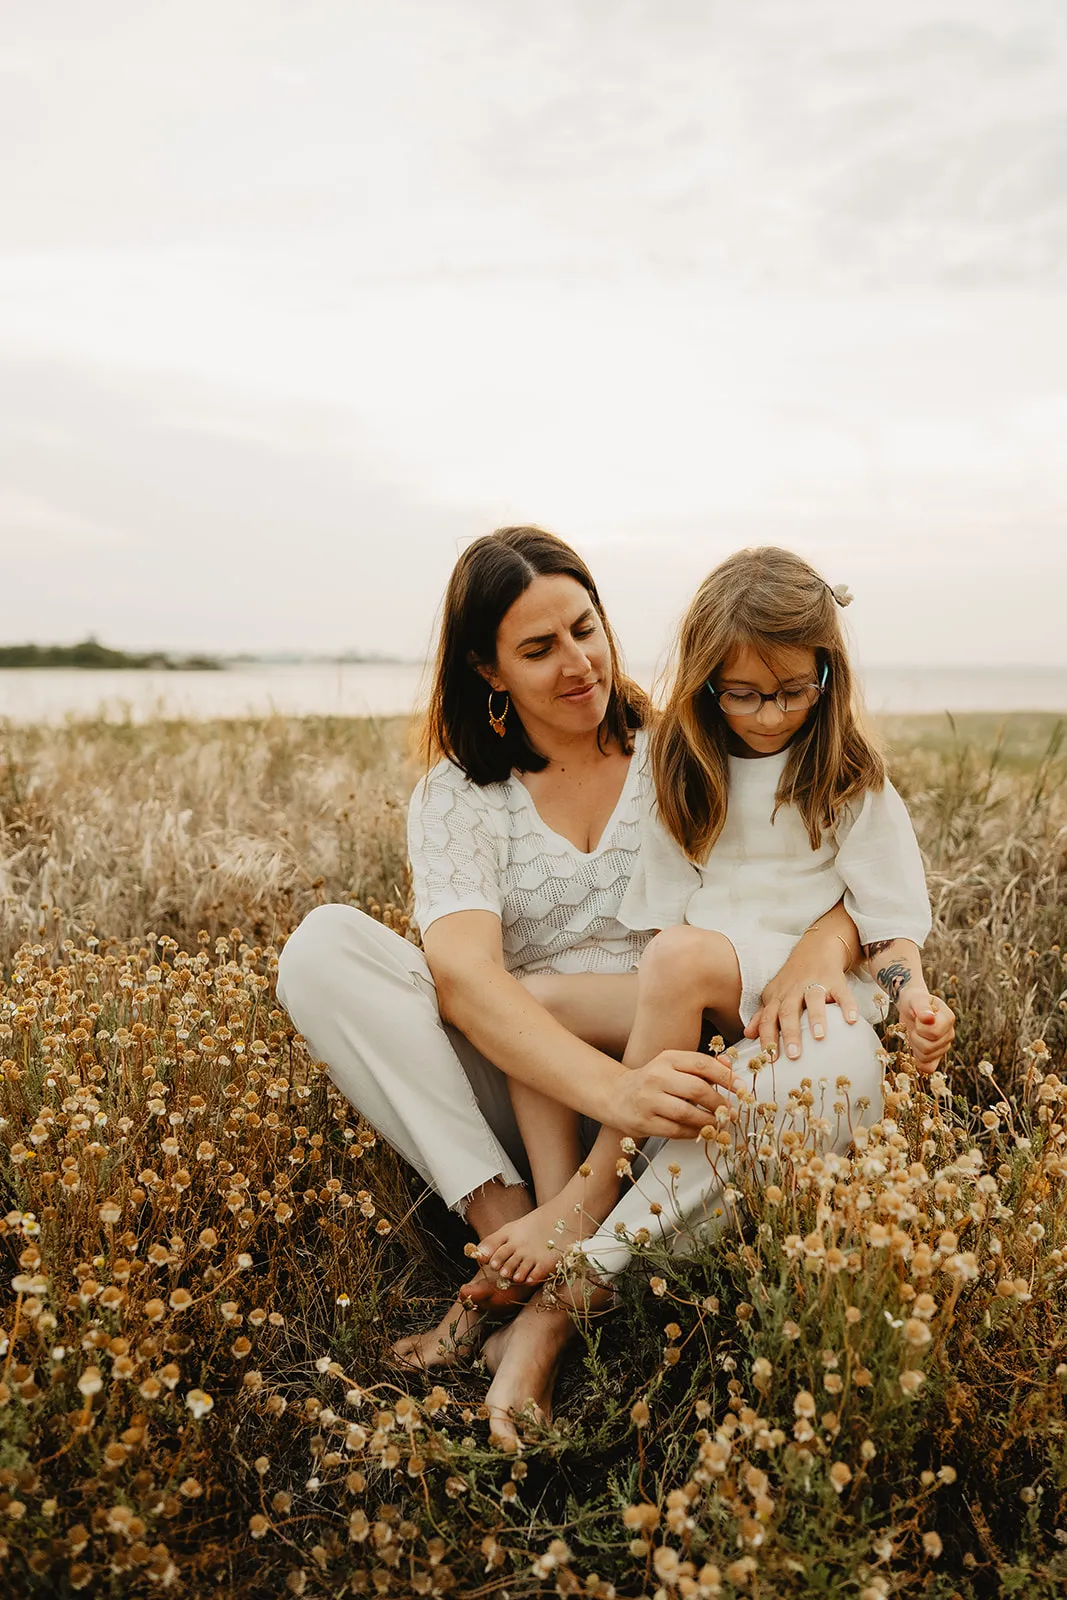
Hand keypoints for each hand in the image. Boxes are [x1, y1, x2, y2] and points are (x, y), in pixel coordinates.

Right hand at [612, 1051, 739, 1139]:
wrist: (616, 1096)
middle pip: (697, 1089)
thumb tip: (730, 1067)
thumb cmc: (652, 1081)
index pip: (702, 1064)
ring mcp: (649, 1100)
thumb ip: (702, 1066)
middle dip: (720, 1103)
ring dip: (709, 1121)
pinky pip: (676, 1130)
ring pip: (687, 1113)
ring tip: (720, 1123)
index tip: (741, 1088)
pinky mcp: (645, 1122)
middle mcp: (656, 1076)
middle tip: (732, 1112)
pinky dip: (694, 1132)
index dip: (726, 1076)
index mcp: (667, 1058)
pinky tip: (701, 1131)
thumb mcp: (673, 1066)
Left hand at [745, 958, 859, 1063]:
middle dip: (790, 1033)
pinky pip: (842, 993)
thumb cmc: (792, 979)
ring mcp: (814, 984)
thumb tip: (748, 1034)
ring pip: (813, 1000)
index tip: (769, 1058)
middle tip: (794, 1055)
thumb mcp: (774, 994)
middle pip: (788, 1011)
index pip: (768, 1018)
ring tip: (819, 1036)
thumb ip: (762, 1015)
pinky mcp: (835, 980)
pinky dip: (847, 1006)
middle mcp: (793, 991)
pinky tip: (851, 1020)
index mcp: (777, 997)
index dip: (767, 1038)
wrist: (815, 948)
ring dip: (816, 1017)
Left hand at [896, 984, 954, 1071]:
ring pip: (926, 1057)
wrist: (910, 1007)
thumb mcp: (915, 1000)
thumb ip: (922, 1007)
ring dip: (914, 1045)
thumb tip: (929, 1019)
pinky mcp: (936, 1055)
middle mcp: (950, 1034)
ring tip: (915, 1033)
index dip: (920, 1027)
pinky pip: (929, 1068)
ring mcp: (944, 1046)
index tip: (918, 1018)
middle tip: (914, 1026)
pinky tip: (915, 1049)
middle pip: (928, 1048)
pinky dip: (919, 1061)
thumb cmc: (914, 1001)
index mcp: (949, 1019)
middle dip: (915, 1036)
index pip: (934, 1034)